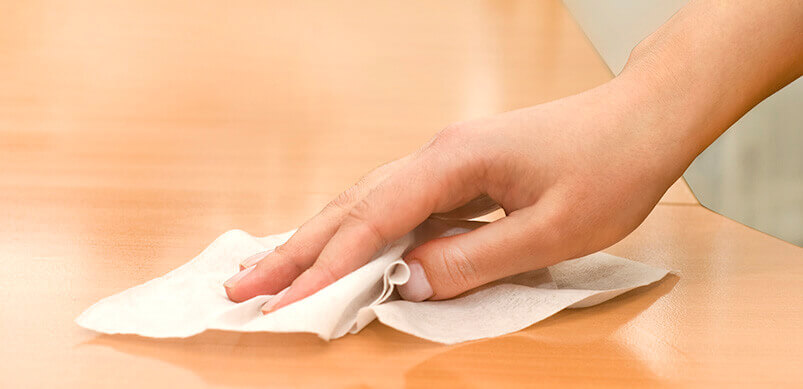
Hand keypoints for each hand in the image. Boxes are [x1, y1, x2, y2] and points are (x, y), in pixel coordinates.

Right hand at [222, 73, 691, 312]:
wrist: (642, 119)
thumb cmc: (608, 169)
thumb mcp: (550, 231)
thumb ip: (474, 260)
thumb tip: (405, 284)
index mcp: (453, 163)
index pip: (373, 220)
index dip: (326, 266)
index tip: (284, 301)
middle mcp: (436, 156)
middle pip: (352, 206)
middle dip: (296, 250)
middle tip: (243, 287)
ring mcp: (444, 162)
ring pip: (366, 203)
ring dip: (318, 240)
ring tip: (272, 271)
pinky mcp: (458, 173)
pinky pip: (395, 206)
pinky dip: (359, 232)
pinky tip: (340, 250)